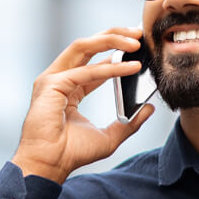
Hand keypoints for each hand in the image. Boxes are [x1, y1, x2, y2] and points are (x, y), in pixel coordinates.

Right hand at [10, 28, 153, 183]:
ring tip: (135, 41)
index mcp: (69, 89)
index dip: (115, 52)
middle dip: (113, 36)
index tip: (138, 47)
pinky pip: (85, 70)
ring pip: (83, 47)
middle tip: (138, 33)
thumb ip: (128, 123)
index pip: (93, 62)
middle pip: (87, 47)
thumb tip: (147, 109)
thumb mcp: (109, 137)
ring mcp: (53, 79)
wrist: (51, 164)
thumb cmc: (71, 153)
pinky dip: (109, 68)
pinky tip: (129, 68)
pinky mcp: (52, 84)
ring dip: (110, 40)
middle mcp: (59, 79)